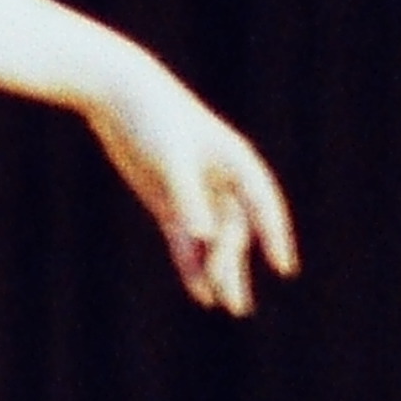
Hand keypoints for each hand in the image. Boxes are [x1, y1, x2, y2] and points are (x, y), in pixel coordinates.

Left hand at [79, 65, 298, 316]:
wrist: (117, 94)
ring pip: (212, 240)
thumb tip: (204, 236)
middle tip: (234, 303)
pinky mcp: (169, 201)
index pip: (263, 204)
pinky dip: (191, 264)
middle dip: (233, 264)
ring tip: (229, 306)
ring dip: (219, 271)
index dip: (274, 235)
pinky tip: (199, 291)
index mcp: (235, 161)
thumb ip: (188, 195)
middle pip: (233, 229)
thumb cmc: (152, 118)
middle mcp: (220, 179)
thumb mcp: (170, 157)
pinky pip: (186, 240)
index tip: (283, 266)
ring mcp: (195, 192)